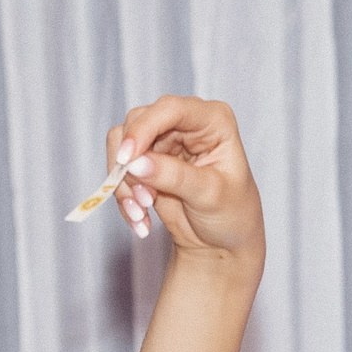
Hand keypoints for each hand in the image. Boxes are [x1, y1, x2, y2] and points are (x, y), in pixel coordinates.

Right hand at [103, 96, 263, 260]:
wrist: (223, 241)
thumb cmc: (233, 213)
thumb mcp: (210, 195)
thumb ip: (174, 176)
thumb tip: (136, 163)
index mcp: (213, 120)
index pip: (170, 109)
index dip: (143, 129)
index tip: (127, 160)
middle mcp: (185, 123)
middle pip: (137, 122)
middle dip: (131, 163)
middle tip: (144, 200)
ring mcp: (163, 141)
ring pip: (121, 144)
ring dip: (124, 181)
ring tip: (142, 213)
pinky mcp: (146, 161)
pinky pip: (119, 168)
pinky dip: (122, 194)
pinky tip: (140, 218)